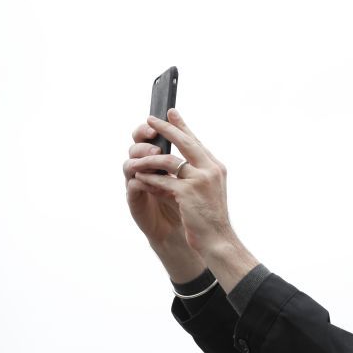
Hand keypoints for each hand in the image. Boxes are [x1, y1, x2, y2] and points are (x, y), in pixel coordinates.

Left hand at [128, 109, 233, 256]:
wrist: (217, 239)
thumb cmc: (209, 217)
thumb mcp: (205, 191)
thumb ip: (191, 174)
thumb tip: (168, 162)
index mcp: (216, 167)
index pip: (196, 141)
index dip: (182, 126)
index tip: (170, 113)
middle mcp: (210, 170)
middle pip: (185, 142)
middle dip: (166, 129)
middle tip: (150, 119)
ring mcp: (200, 180)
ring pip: (168, 160)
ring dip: (149, 159)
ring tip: (135, 159)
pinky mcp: (187, 193)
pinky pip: (161, 180)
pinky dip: (149, 179)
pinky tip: (139, 178)